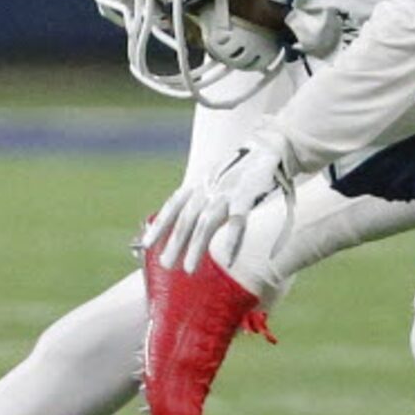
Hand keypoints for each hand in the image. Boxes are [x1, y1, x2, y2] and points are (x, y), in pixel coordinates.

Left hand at [142, 133, 295, 276]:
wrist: (268, 145)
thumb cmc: (243, 165)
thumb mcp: (216, 176)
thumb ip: (203, 194)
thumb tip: (191, 220)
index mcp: (199, 182)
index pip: (174, 205)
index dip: (159, 225)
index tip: (146, 244)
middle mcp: (208, 187)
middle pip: (186, 219)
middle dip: (175, 243)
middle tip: (166, 265)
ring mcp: (226, 191)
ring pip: (206, 223)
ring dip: (196, 247)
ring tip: (189, 269)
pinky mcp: (247, 194)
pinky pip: (238, 222)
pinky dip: (232, 241)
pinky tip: (228, 259)